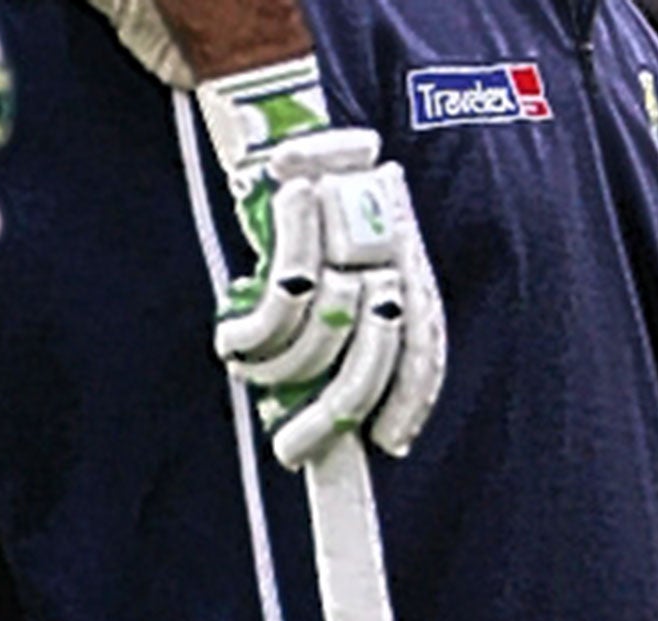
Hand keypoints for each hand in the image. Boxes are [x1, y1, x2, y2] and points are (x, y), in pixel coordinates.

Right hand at [197, 59, 444, 467]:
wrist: (278, 135)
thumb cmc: (313, 214)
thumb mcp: (349, 268)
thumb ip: (359, 325)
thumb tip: (342, 406)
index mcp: (409, 271)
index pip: (424, 347)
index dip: (409, 401)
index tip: (389, 443)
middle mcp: (387, 258)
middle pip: (372, 358)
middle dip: (332, 415)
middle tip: (292, 447)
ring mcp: (340, 244)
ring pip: (318, 343)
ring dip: (281, 372)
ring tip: (257, 371)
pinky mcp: (292, 231)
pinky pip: (271, 315)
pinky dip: (249, 341)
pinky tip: (233, 340)